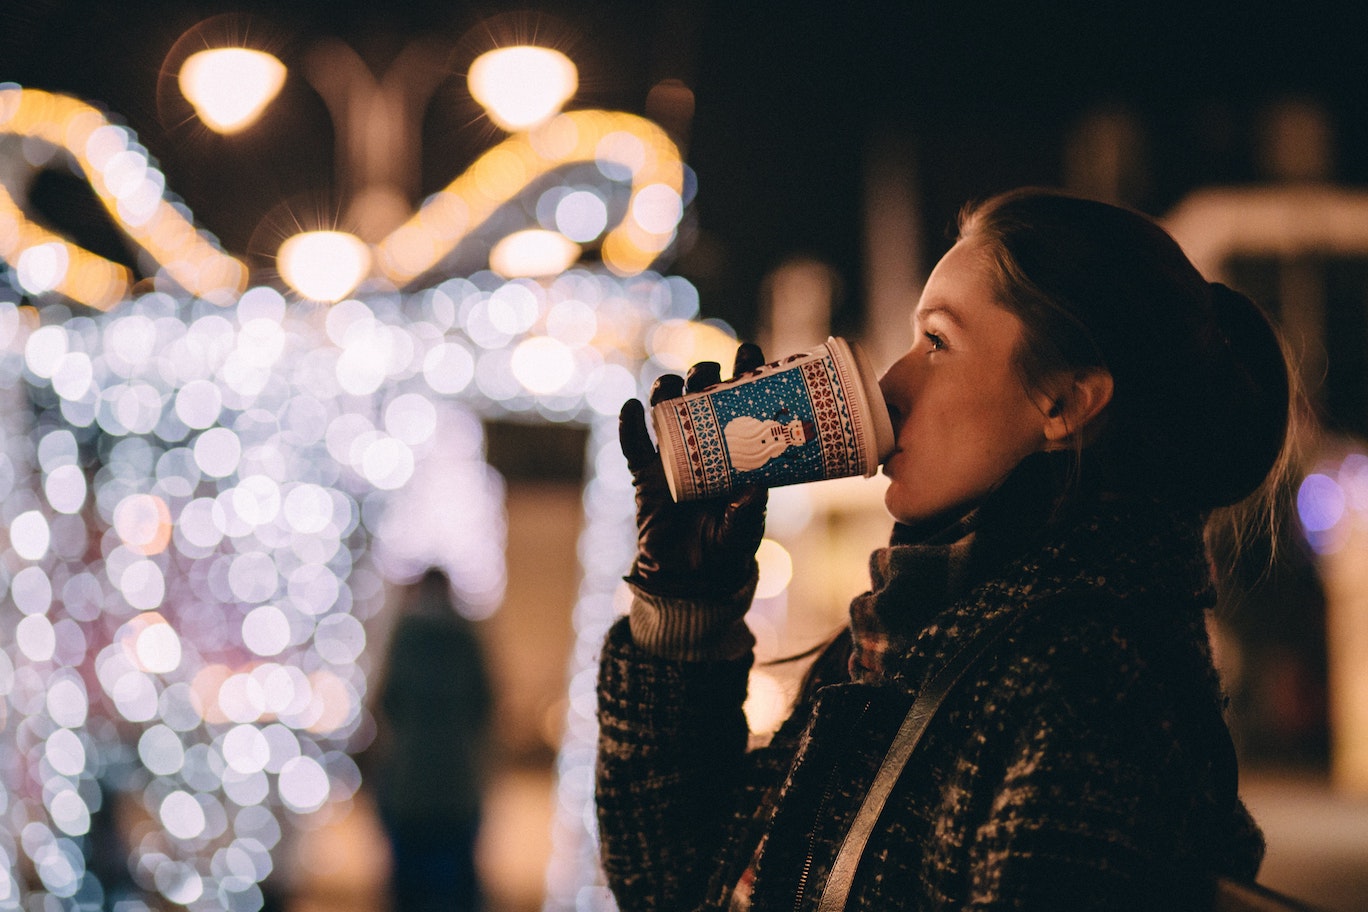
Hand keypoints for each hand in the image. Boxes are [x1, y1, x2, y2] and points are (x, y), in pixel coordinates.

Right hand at [619, 342, 767, 598]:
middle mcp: (703, 447)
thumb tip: (754, 487)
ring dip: (667, 392)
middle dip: (703, 376)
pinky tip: (631, 408)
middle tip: (708, 372)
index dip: (744, 374)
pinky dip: (629, 426)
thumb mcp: (743, 530)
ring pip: (666, 413)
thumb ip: (747, 511)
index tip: (749, 352)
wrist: (691, 579)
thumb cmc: (726, 549)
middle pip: (700, 398)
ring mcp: (672, 458)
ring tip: (671, 384)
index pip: (741, 404)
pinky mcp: (645, 477)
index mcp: (735, 452)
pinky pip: (633, 447)